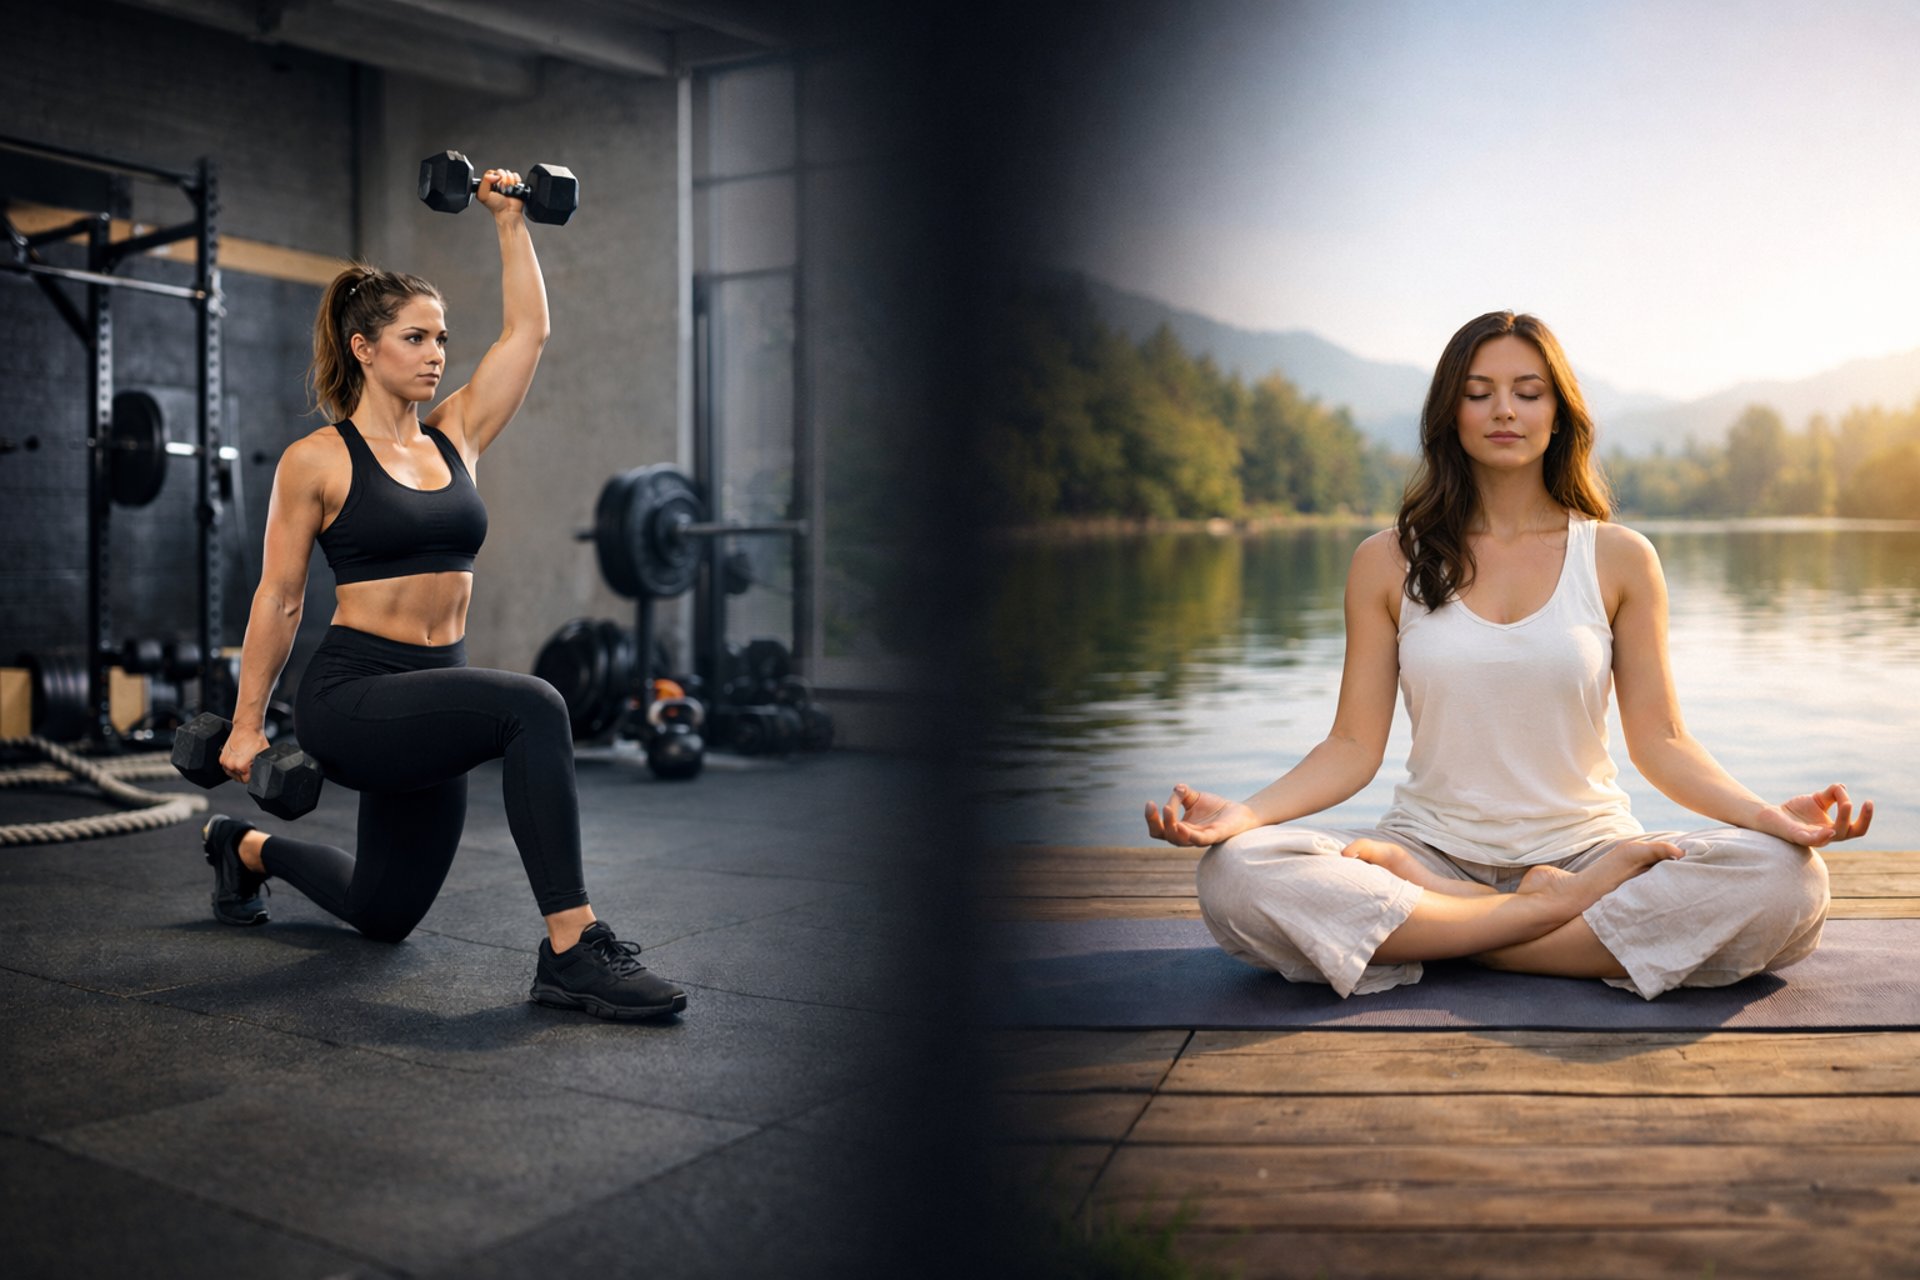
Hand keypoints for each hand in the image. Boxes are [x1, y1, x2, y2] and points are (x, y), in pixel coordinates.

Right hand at [219, 725, 271, 785]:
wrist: (246, 727)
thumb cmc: (256, 738)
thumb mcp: (265, 753)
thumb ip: (264, 765)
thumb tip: (266, 772)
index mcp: (241, 766)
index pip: (246, 780)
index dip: (253, 776)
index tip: (255, 771)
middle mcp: (231, 765)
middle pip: (238, 778)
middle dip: (245, 773)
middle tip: (251, 765)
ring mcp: (225, 762)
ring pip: (232, 774)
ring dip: (238, 771)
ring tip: (245, 761)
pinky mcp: (221, 757)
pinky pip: (227, 767)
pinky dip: (232, 765)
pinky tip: (239, 759)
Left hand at [473, 168, 524, 218]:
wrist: (508, 212)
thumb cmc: (496, 206)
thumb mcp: (483, 195)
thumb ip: (484, 181)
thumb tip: (495, 175)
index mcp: (488, 183)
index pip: (490, 172)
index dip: (493, 176)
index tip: (495, 183)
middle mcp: (497, 182)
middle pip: (500, 171)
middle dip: (502, 179)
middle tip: (502, 189)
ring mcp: (507, 182)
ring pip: (508, 173)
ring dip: (509, 182)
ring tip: (507, 191)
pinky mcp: (516, 184)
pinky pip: (516, 176)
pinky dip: (516, 181)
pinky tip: (513, 189)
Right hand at [1143, 783, 1258, 847]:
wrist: (1241, 813)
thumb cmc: (1216, 809)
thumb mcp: (1195, 798)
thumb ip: (1183, 793)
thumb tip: (1177, 789)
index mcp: (1180, 829)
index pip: (1159, 830)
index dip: (1151, 819)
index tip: (1150, 802)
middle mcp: (1187, 837)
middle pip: (1165, 836)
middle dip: (1157, 822)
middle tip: (1155, 806)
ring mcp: (1200, 838)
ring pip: (1179, 840)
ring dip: (1171, 826)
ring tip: (1167, 810)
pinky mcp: (1215, 836)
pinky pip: (1200, 840)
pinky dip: (1189, 835)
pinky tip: (1181, 826)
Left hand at [1754, 783, 1874, 847]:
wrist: (1771, 815)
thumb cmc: (1797, 810)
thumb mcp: (1818, 799)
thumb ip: (1832, 794)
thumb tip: (1843, 787)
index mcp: (1834, 828)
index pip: (1857, 828)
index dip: (1867, 817)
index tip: (1869, 801)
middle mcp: (1827, 836)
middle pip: (1851, 832)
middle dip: (1862, 819)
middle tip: (1862, 802)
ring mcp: (1814, 838)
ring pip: (1836, 834)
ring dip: (1843, 819)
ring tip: (1846, 804)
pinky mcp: (1798, 837)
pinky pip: (1812, 840)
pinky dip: (1822, 836)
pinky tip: (1830, 830)